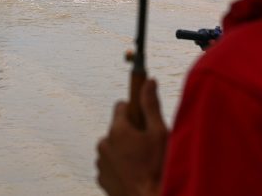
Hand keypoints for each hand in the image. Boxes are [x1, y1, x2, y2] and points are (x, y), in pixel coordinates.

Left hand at [96, 78, 167, 195]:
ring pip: (113, 146)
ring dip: (124, 150)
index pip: (121, 106)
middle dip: (130, 132)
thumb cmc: (157, 168)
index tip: (144, 120)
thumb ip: (151, 105)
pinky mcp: (101, 178)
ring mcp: (101, 162)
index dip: (135, 111)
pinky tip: (135, 173)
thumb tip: (148, 82)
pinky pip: (110, 164)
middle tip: (147, 145)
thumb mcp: (159, 133)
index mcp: (118, 130)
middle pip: (117, 128)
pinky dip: (120, 165)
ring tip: (142, 162)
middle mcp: (104, 144)